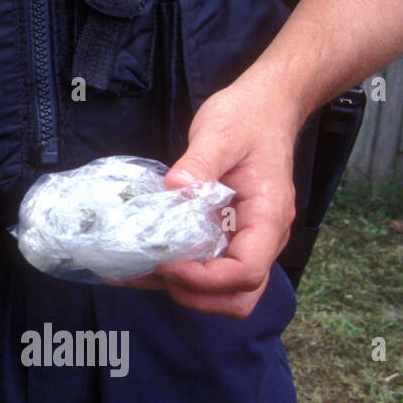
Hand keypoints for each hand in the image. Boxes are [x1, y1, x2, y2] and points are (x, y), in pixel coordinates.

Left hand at [112, 82, 299, 318]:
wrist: (266, 107)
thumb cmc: (248, 118)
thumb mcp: (221, 133)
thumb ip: (199, 163)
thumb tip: (176, 188)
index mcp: (268, 216)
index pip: (247, 270)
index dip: (206, 278)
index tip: (168, 264)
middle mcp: (262, 237)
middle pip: (240, 296)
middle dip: (195, 295)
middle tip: (151, 272)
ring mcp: (245, 238)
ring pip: (223, 291)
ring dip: (180, 289)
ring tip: (134, 272)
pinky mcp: (227, 234)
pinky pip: (208, 267)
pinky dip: (177, 273)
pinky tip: (140, 261)